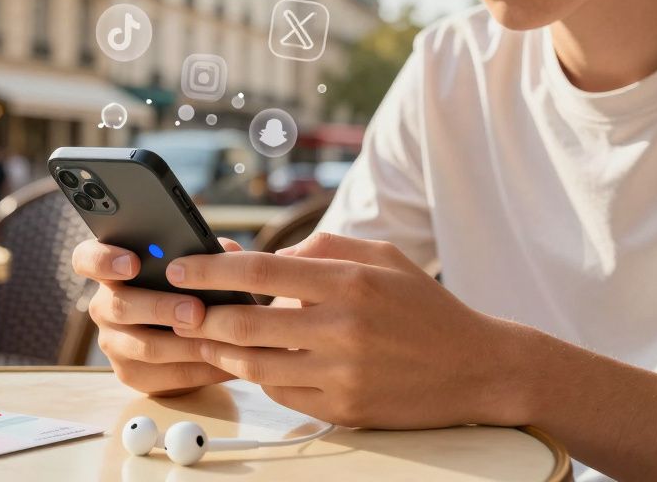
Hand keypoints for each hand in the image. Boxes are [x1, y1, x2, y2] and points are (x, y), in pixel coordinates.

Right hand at [71, 236, 244, 396]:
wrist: (188, 340)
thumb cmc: (187, 290)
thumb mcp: (194, 267)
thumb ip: (205, 254)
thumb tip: (226, 251)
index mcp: (112, 270)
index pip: (87, 259)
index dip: (104, 260)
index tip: (133, 263)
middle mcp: (104, 306)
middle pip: (120, 305)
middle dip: (162, 308)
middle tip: (196, 310)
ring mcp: (113, 342)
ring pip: (145, 346)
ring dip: (184, 344)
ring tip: (217, 339)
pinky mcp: (131, 374)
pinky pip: (165, 375)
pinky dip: (199, 368)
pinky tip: (225, 361)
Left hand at [166, 232, 529, 428]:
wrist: (477, 368)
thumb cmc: (424, 306)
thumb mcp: (382, 256)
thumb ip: (322, 248)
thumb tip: (264, 257)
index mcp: (350, 282)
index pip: (260, 272)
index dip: (211, 270)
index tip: (179, 267)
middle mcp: (343, 329)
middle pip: (246, 324)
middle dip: (202, 316)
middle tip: (178, 308)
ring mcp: (342, 374)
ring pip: (255, 364)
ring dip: (220, 350)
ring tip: (203, 336)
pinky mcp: (344, 409)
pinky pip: (281, 393)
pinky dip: (259, 376)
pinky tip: (249, 362)